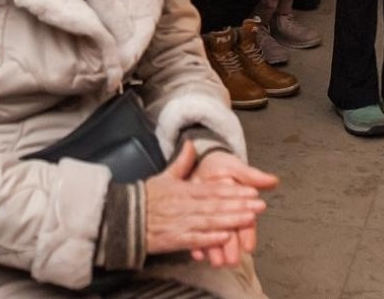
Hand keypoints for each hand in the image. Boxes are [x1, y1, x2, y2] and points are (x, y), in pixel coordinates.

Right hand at [143, 142, 267, 257]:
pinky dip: (211, 238)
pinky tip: (225, 237)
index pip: (214, 190)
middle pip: (217, 205)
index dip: (234, 191)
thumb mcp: (163, 176)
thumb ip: (181, 162)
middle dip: (240, 206)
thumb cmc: (145, 198)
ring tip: (249, 219)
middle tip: (260, 206)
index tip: (252, 192)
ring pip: (210, 221)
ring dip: (231, 220)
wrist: (123, 217)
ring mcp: (181, 222)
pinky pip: (196, 239)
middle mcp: (185, 205)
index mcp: (183, 189)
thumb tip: (190, 143)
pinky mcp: (175, 239)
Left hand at [187, 151, 278, 267]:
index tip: (249, 246)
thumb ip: (252, 176)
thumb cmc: (221, 166)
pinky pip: (195, 234)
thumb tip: (274, 180)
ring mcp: (211, 219)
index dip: (248, 234)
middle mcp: (226, 215)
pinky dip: (196, 245)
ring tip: (216, 263)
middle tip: (233, 261)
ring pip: (214, 237)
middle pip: (230, 233)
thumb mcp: (236, 167)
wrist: (200, 162)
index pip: (246, 221)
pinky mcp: (195, 220)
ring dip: (215, 251)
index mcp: (239, 204)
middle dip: (232, 248)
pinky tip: (196, 254)